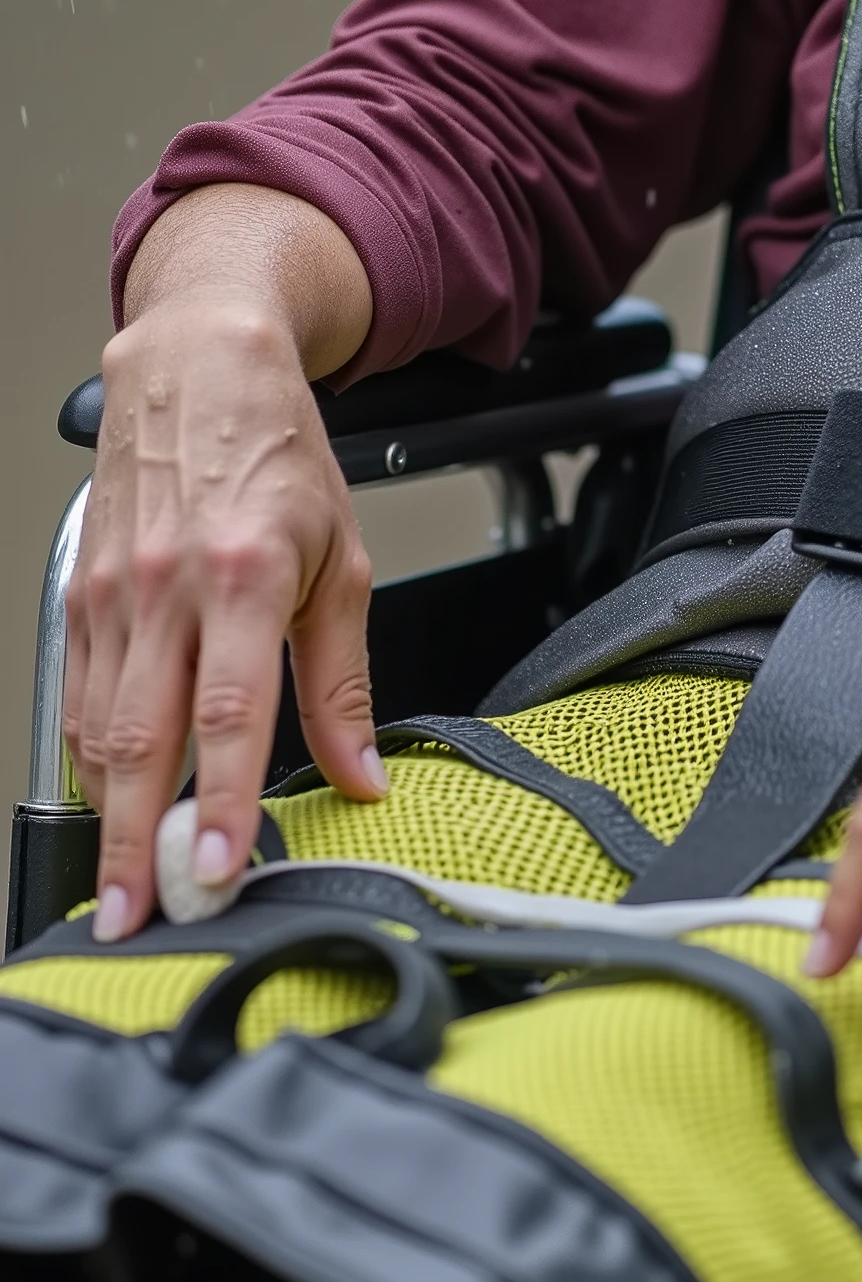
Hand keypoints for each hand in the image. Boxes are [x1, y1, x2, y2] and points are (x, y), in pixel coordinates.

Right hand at [65, 186, 382, 939]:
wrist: (201, 363)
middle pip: (145, 741)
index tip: (215, 871)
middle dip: (139, 842)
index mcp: (246, 576)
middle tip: (139, 918)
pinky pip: (80, 697)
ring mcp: (114, 592)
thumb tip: (361, 777)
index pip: (229, 715)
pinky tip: (111, 803)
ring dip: (110, 815)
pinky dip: (94, 759)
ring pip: (100, 727)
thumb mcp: (343, 562)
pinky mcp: (81, 594)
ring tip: (124, 888)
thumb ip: (343, 681)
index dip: (220, 802)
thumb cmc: (279, 456)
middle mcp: (169, 587)